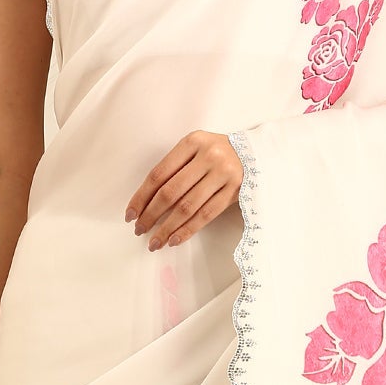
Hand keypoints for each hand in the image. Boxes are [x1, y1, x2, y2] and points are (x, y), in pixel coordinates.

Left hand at [124, 131, 243, 249]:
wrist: (255, 152)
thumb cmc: (216, 152)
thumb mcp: (195, 149)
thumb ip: (174, 167)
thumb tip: (146, 202)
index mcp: (192, 142)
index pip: (159, 174)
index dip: (141, 196)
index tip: (130, 214)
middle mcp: (208, 156)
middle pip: (171, 192)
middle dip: (151, 215)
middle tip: (139, 230)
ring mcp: (223, 174)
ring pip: (188, 207)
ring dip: (167, 228)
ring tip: (155, 242)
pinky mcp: (234, 191)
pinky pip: (206, 215)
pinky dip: (187, 230)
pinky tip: (174, 239)